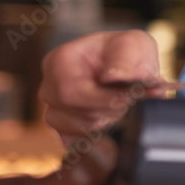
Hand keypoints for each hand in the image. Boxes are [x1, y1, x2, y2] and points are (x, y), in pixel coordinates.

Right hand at [39, 30, 181, 143]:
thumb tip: (110, 76)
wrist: (130, 67)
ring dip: (108, 116)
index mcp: (59, 60)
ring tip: (118, 98)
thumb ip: (125, 59)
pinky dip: (101, 129)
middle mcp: (49, 86)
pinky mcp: (62, 128)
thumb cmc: (128, 52)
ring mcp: (53, 108)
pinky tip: (109, 111)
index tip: (129, 94)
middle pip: (78, 112)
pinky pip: (80, 140)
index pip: (71, 92)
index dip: (104, 98)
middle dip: (110, 106)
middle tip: (129, 94)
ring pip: (81, 128)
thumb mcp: (135, 44)